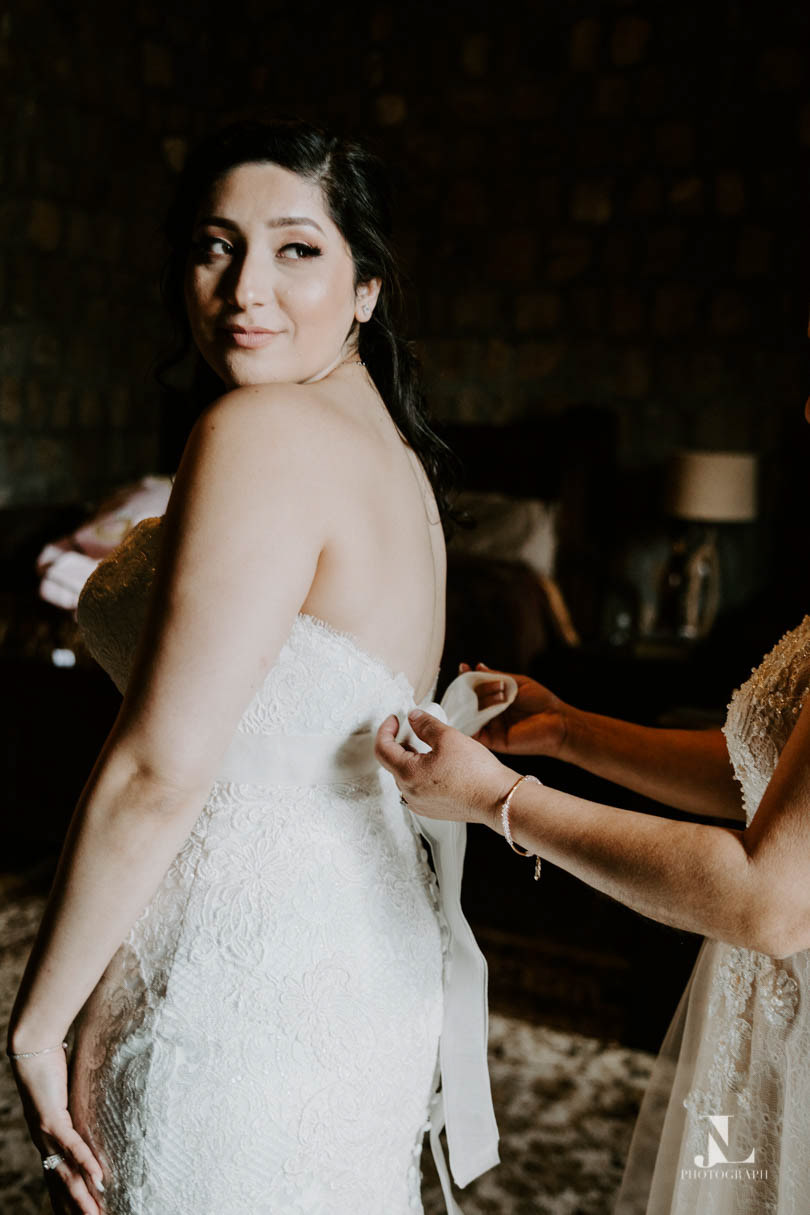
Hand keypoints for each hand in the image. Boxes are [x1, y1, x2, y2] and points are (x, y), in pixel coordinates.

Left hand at [7, 1045, 105, 1213]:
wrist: (32, 1051)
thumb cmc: (48, 1066)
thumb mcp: (65, 1092)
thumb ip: (75, 1103)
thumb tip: (93, 1101)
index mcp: (47, 1139)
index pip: (57, 1177)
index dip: (66, 1199)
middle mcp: (45, 1142)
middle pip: (62, 1184)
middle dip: (76, 1207)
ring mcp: (47, 1134)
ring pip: (67, 1173)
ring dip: (82, 1197)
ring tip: (95, 1214)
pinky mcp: (53, 1120)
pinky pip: (73, 1147)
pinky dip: (86, 1163)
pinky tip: (99, 1178)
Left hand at [375, 707, 516, 828]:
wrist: (497, 799)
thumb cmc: (475, 771)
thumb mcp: (448, 737)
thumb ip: (425, 724)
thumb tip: (413, 717)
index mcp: (407, 774)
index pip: (382, 749)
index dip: (386, 730)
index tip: (394, 720)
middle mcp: (409, 793)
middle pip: (394, 763)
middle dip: (402, 742)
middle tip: (416, 729)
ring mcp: (420, 804)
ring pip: (406, 776)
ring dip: (412, 758)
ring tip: (431, 747)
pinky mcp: (432, 810)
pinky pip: (418, 788)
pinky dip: (421, 773)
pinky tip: (439, 765)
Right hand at [458, 661, 567, 756]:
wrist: (557, 722)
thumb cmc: (541, 701)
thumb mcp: (517, 683)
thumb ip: (496, 677)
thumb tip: (477, 667)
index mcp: (495, 699)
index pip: (474, 688)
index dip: (466, 678)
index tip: (463, 666)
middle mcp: (490, 713)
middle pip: (469, 700)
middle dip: (476, 688)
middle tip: (496, 686)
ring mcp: (490, 727)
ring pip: (470, 713)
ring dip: (479, 702)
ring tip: (500, 697)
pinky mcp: (492, 741)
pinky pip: (473, 732)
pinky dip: (469, 721)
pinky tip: (477, 710)